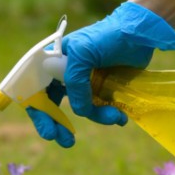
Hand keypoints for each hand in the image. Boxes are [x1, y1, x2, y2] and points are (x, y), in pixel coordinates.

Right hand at [27, 2, 174, 147]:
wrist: (139, 33)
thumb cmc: (107, 36)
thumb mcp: (83, 53)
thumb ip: (75, 82)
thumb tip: (78, 112)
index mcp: (53, 61)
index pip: (36, 88)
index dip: (38, 111)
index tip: (48, 131)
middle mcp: (64, 72)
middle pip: (53, 104)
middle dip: (59, 125)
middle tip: (66, 142)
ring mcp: (83, 81)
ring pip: (81, 109)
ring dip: (97, 117)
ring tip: (114, 118)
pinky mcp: (101, 88)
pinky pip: (98, 108)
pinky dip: (107, 115)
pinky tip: (119, 117)